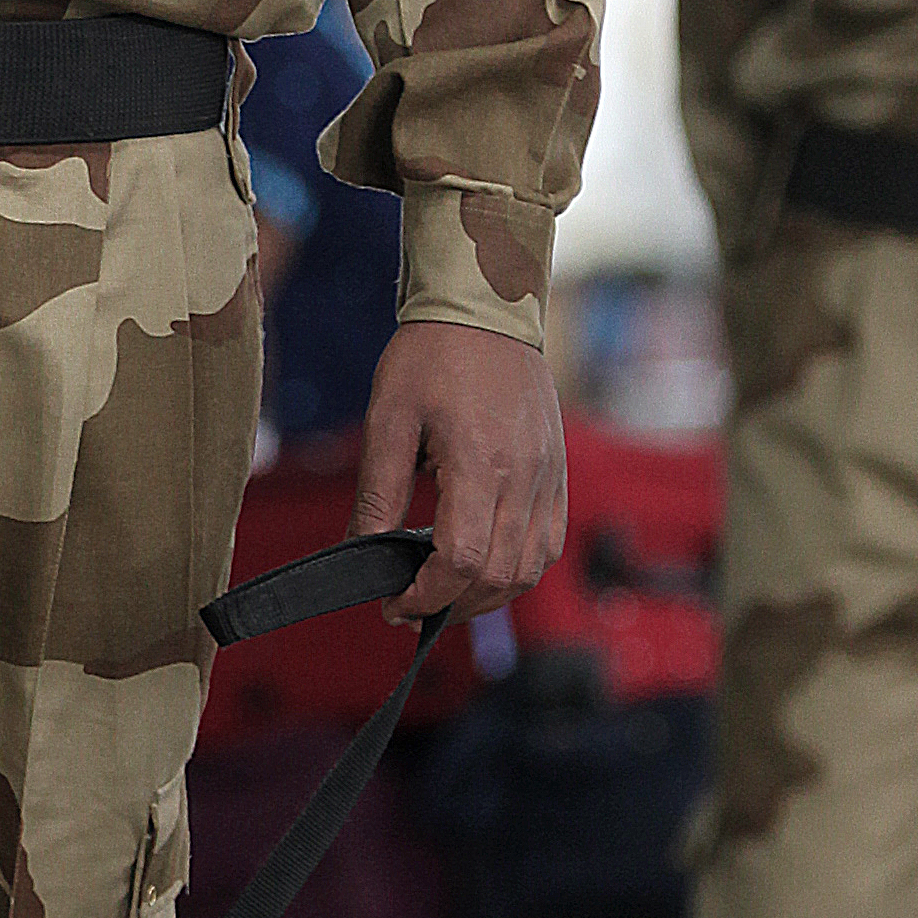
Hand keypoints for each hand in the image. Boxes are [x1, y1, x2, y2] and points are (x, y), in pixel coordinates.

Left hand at [354, 321, 566, 620]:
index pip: (462, 559)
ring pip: (530, 569)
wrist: (486, 309)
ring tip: (445, 596)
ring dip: (487, 597)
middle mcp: (525, 476)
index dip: (426, 595)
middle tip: (410, 608)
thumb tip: (360, 553)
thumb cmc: (432, 356)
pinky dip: (517, 570)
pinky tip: (483, 569)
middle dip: (451, 605)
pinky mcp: (557, 473)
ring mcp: (549, 476)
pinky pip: (549, 543)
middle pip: (499, 576)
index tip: (394, 604)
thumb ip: (376, 495)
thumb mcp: (387, 420)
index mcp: (480, 462)